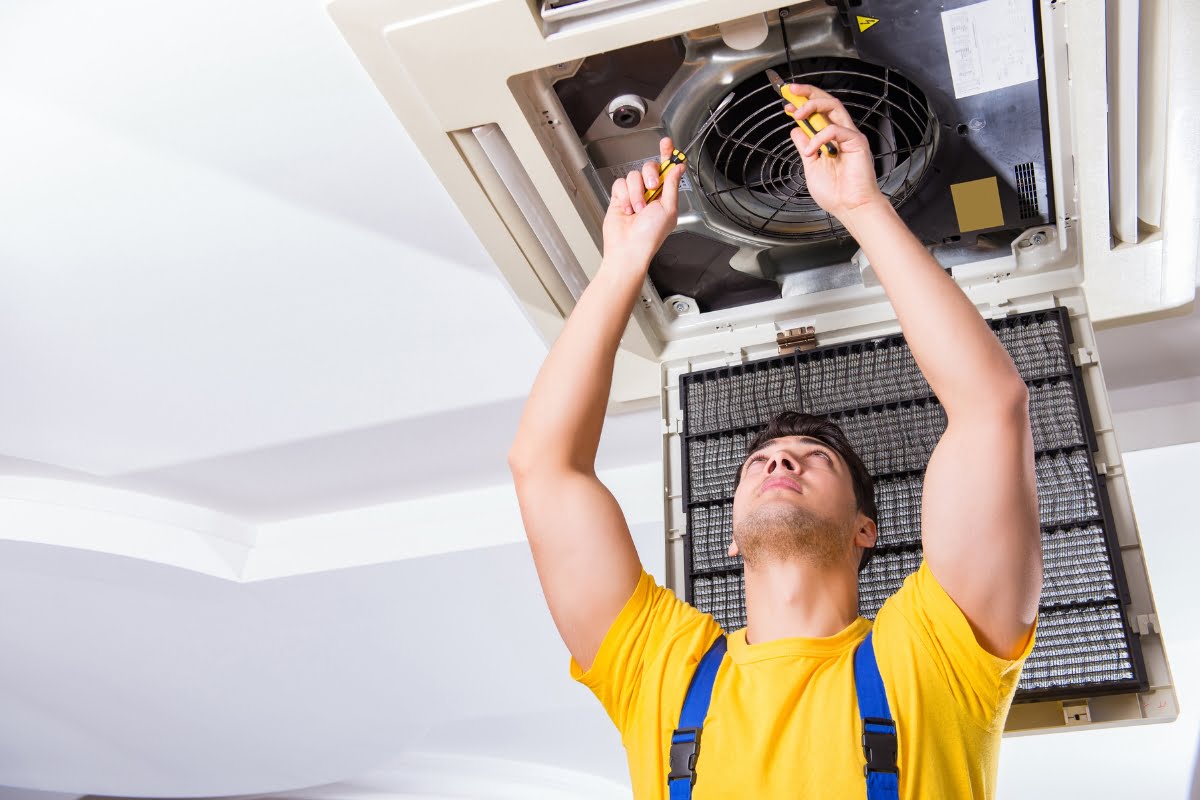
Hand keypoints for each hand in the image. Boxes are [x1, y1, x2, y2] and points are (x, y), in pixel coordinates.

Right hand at [602, 137, 683, 270]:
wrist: (628, 248)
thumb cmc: (650, 236)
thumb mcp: (669, 209)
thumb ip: (672, 185)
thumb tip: (678, 168)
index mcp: (666, 195)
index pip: (667, 169)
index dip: (667, 154)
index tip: (667, 143)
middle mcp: (650, 193)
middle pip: (649, 168)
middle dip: (649, 176)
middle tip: (651, 188)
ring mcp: (634, 195)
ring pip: (633, 176)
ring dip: (635, 193)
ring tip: (637, 209)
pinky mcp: (619, 197)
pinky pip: (620, 184)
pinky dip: (623, 196)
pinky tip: (626, 209)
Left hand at [785, 85, 885, 219]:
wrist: (849, 207)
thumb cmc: (835, 192)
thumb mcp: (810, 166)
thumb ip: (804, 147)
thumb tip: (796, 131)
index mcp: (831, 138)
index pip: (818, 112)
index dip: (802, 103)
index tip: (786, 103)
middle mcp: (841, 133)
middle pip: (827, 101)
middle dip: (807, 93)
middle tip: (791, 91)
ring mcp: (850, 136)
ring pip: (834, 106)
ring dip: (812, 105)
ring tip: (797, 114)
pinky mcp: (856, 142)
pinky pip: (835, 130)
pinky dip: (818, 138)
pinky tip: (811, 151)